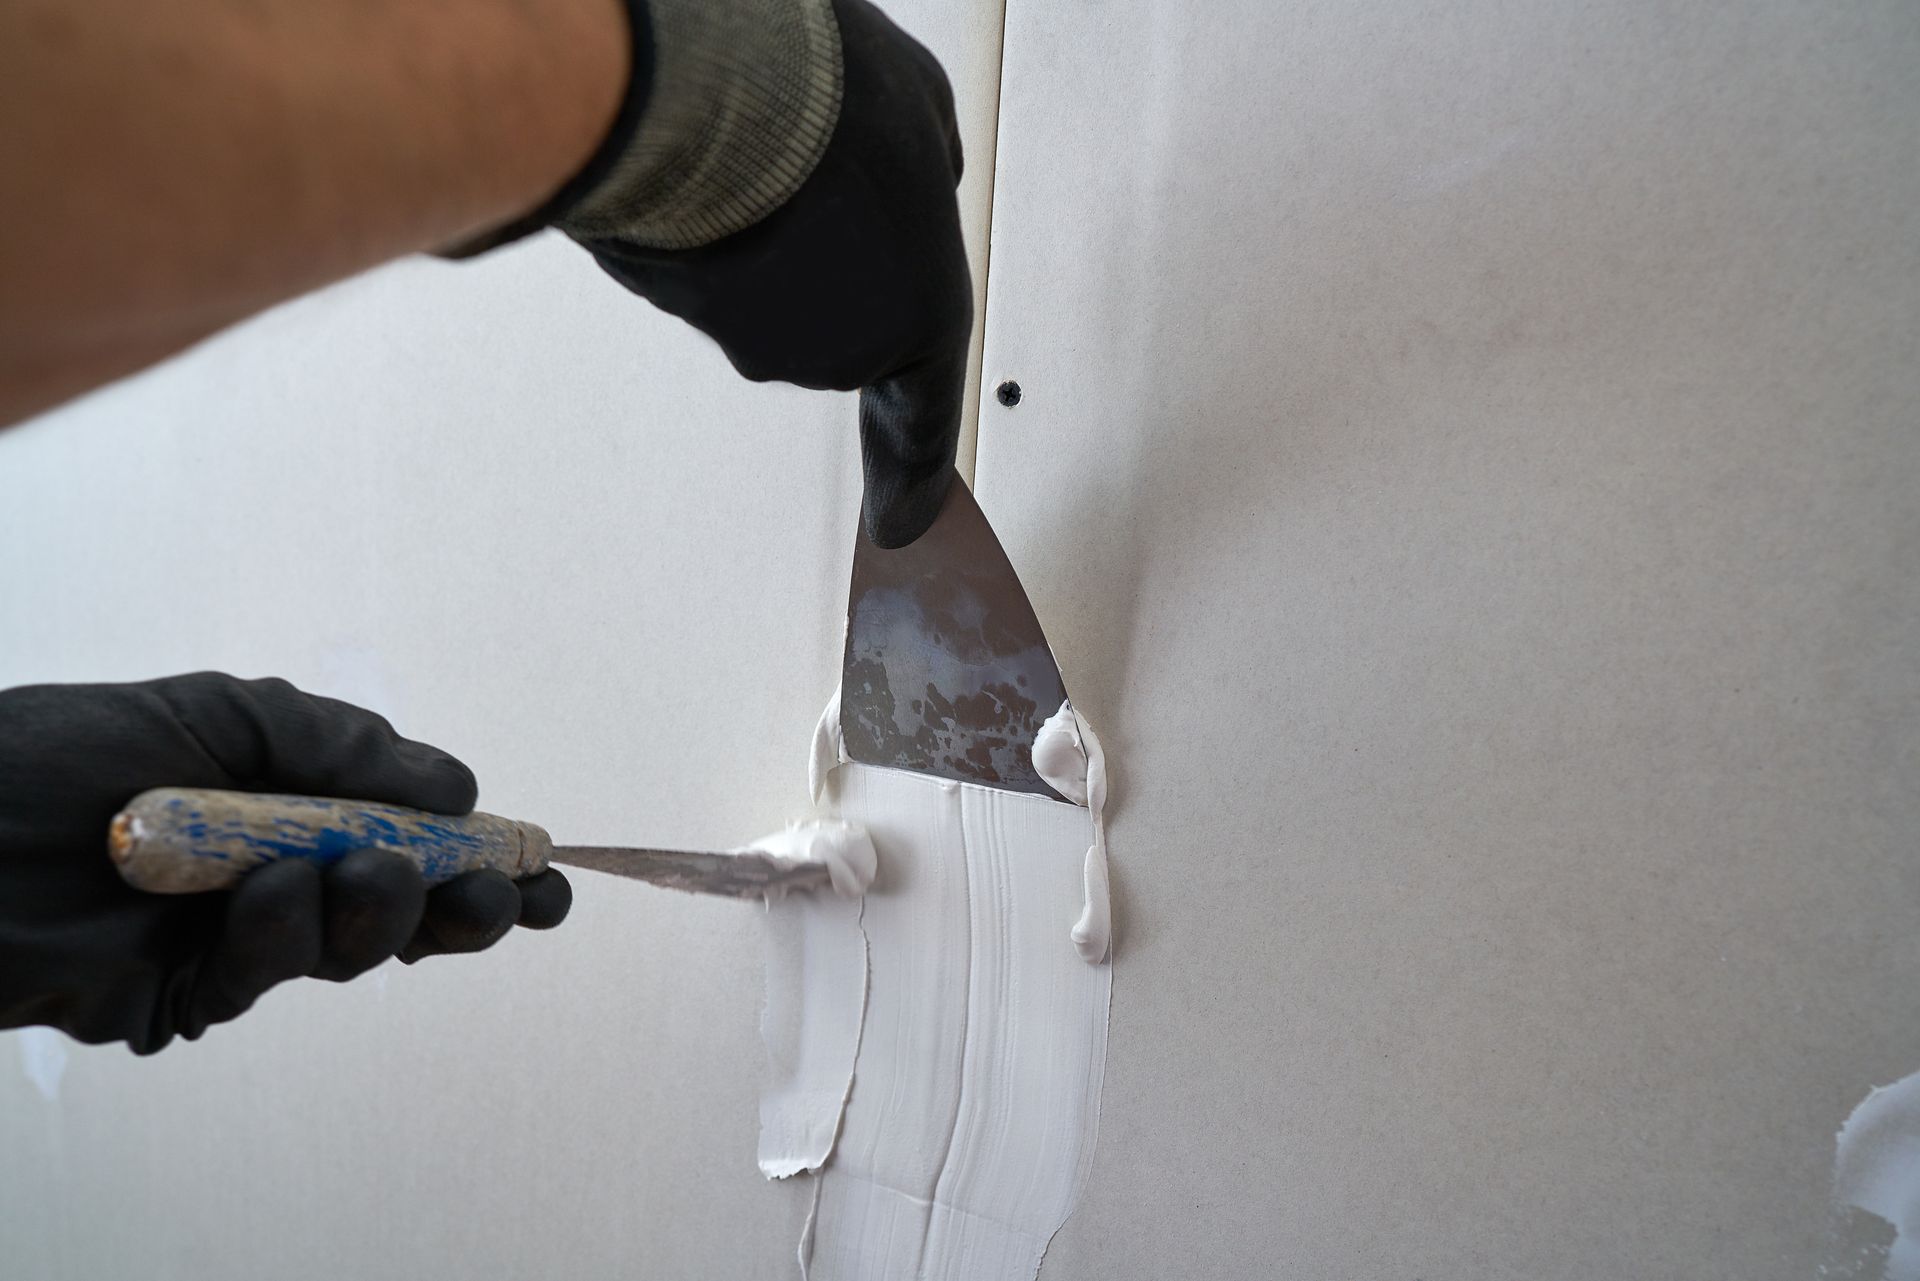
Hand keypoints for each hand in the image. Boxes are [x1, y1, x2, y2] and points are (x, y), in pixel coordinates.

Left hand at [0, 673, 569, 1053]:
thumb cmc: (66, 752)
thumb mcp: (223, 713)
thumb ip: (343, 747)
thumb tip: (458, 786)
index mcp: (295, 804)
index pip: (414, 836)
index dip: (484, 859)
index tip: (545, 871)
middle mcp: (279, 872)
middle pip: (403, 910)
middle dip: (462, 906)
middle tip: (494, 900)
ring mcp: (234, 938)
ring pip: (347, 949)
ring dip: (376, 913)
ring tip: (368, 876)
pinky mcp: (184, 997)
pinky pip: (263, 977)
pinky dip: (280, 937)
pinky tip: (263, 897)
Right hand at [563, 0, 972, 547]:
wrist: (704, 97)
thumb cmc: (829, 106)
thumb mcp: (926, 114)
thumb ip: (931, 170)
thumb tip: (914, 182)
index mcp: (923, 320)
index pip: (925, 422)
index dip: (912, 477)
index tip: (899, 527)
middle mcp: (840, 353)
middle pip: (842, 319)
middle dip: (835, 259)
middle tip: (824, 175)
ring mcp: (757, 338)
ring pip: (772, 290)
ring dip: (776, 234)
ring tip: (770, 148)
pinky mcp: (685, 311)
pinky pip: (714, 270)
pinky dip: (722, 229)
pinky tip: (722, 166)